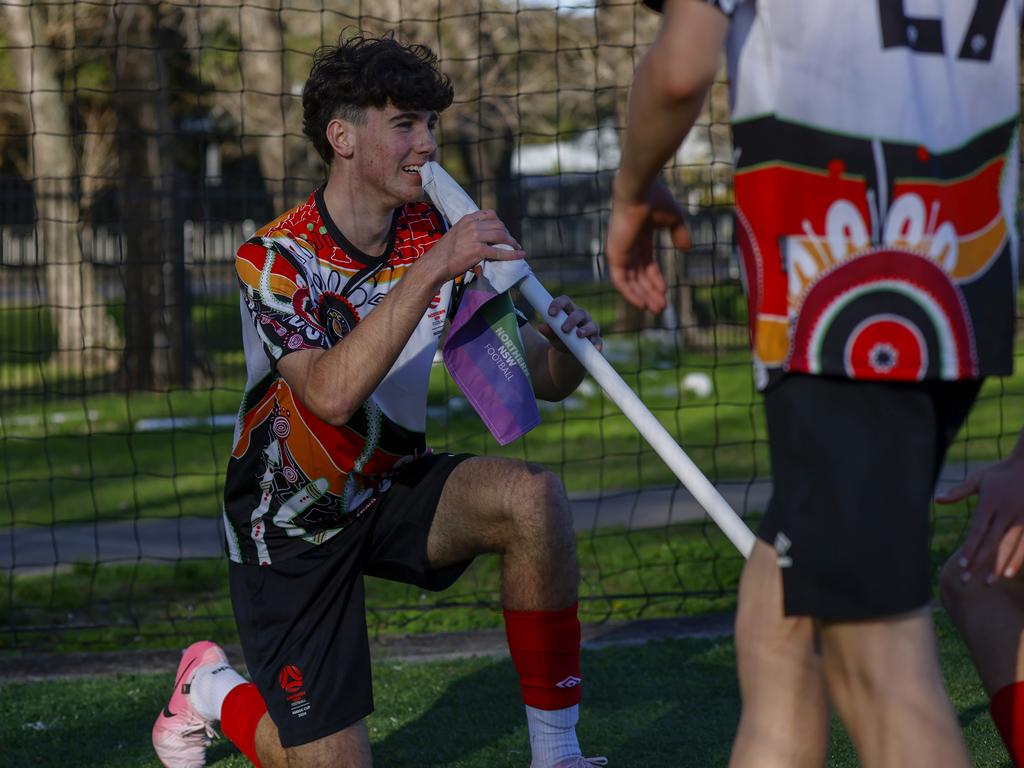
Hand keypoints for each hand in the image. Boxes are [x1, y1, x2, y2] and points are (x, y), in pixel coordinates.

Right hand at [425, 210, 523, 285]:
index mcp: (467, 219)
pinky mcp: (478, 251)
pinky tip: (520, 255)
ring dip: (511, 243)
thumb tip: (482, 241)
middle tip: (510, 243)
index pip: (490, 214)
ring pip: (501, 236)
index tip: (502, 231)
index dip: (499, 223)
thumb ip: (469, 233)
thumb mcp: (456, 235)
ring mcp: (475, 237)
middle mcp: (472, 225)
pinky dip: (512, 254)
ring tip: (516, 248)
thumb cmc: (443, 254)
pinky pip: (500, 252)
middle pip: (498, 225)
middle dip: (507, 233)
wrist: (435, 265)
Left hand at [538, 295, 601, 352]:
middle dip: (572, 320)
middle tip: (563, 329)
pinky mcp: (596, 339)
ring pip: (592, 325)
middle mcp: (582, 316)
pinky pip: (598, 340)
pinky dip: (597, 344)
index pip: (565, 301)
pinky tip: (595, 348)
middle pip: (579, 313)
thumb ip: (548, 331)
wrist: (570, 352)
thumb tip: (541, 327)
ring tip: (578, 334)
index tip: (551, 313)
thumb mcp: (552, 335)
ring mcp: (591, 327)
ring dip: (585, 329)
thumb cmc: (560, 338)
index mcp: (569, 310)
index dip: (558, 304)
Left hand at [605, 178, 689, 313]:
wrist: (640, 190)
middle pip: (638, 275)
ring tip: (656, 309)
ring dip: (642, 296)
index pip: (646, 264)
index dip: (656, 279)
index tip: (665, 291)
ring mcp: (620, 251)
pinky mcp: (614, 255)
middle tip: (662, 308)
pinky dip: (630, 293)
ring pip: (630, 281)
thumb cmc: (656, 199)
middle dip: (650, 292)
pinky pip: (620, 280)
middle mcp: (628, 246)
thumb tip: (687, 249)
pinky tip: (641, 304)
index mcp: (640, 237)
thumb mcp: (674, 219)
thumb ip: (679, 234)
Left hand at [936, 451, 1023, 583]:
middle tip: (967, 581)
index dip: (969, 548)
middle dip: (979, 562)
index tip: (961, 565)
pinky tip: (1011, 573)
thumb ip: (960, 491)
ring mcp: (1022, 517)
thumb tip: (936, 500)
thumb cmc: (1004, 471)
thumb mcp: (980, 478)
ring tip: (990, 582)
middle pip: (991, 542)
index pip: (977, 531)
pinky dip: (1019, 559)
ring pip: (1010, 546)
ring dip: (1000, 565)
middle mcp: (1006, 512)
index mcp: (990, 503)